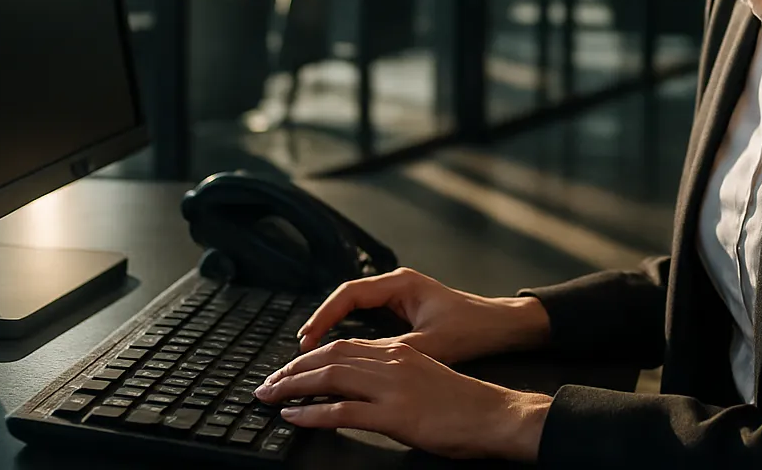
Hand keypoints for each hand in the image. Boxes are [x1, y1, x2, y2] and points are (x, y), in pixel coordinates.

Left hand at [254, 338, 552, 460]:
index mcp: (399, 352)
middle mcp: (392, 362)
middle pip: (330, 357)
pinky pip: (342, 411)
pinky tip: (293, 415)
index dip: (310, 357)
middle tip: (267, 382)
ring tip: (270, 395)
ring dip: (293, 386)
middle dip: (292, 369)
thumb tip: (359, 386)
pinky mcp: (394, 415)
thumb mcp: (424, 377)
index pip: (344, 347)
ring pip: (330, 378)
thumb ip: (392, 376)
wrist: (494, 414)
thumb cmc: (464, 403)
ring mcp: (392, 388)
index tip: (288, 370)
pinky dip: (312, 412)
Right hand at [296, 267, 549, 365]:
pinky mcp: (404, 312)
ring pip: (355, 309)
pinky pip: (368, 318)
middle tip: (301, 348)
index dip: (324, 316)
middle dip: (322, 322)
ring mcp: (400, 298)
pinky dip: (351, 331)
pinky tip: (340, 351)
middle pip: (346, 299)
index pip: (349, 294)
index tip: (308, 338)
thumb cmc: (474, 328)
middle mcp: (397, 286)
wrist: (503, 326)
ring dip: (334, 327)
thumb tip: (359, 362)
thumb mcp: (433, 344)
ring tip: (312, 350)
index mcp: (401, 285)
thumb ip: (394, 351)